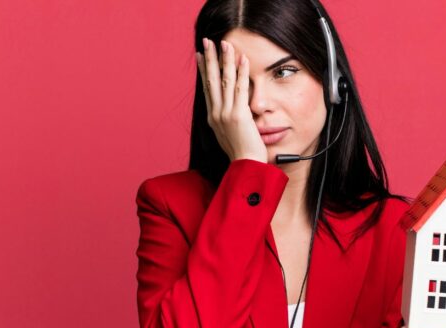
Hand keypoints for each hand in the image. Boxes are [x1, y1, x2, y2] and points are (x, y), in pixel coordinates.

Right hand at [196, 38, 266, 162]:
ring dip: (225, 60)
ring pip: (225, 81)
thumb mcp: (228, 135)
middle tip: (206, 42)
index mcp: (212, 117)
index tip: (200, 55)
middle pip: (211, 80)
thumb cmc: (241, 154)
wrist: (245, 167)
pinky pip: (241, 89)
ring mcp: (226, 114)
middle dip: (209, 59)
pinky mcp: (239, 115)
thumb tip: (227, 111)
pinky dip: (242, 72)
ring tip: (225, 44)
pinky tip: (243, 59)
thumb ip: (226, 121)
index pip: (207, 88)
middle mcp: (216, 114)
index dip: (203, 70)